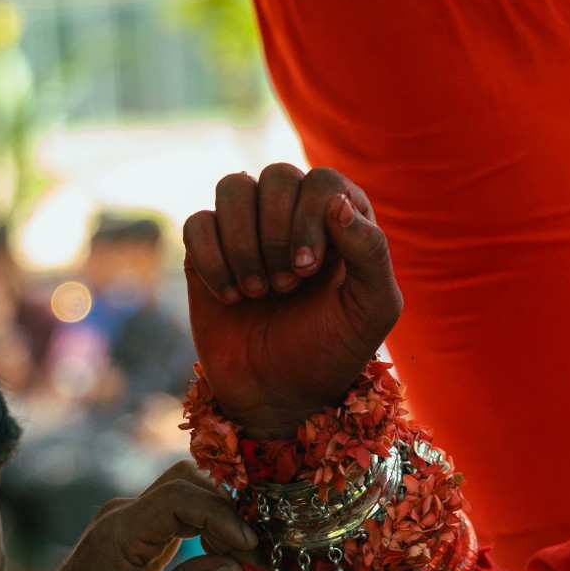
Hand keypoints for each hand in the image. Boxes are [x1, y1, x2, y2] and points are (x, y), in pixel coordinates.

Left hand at [13, 462, 258, 570]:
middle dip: (228, 512)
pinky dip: (211, 530)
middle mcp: (125, 513)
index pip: (180, 497)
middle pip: (188, 483)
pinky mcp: (141, 530)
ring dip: (222, 520)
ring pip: (190, 494)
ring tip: (246, 559)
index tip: (251, 550)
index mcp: (119, 532)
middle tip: (256, 555)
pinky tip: (228, 559)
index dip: (222, 516)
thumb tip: (240, 569)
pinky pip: (183, 514)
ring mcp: (132, 518)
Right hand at [184, 165, 402, 436]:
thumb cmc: (332, 351)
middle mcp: (293, 214)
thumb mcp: (371, 310)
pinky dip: (212, 260)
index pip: (323, 181)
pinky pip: (198, 222)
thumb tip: (336, 201)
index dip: (309, 219)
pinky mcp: (208, 250)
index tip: (307, 271)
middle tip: (284, 286)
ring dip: (242, 243)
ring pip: (233, 186)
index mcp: (340, 219)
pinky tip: (231, 298)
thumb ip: (370, 252)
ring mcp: (248, 228)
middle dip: (276, 233)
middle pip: (276, 176)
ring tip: (257, 292)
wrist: (279, 395)